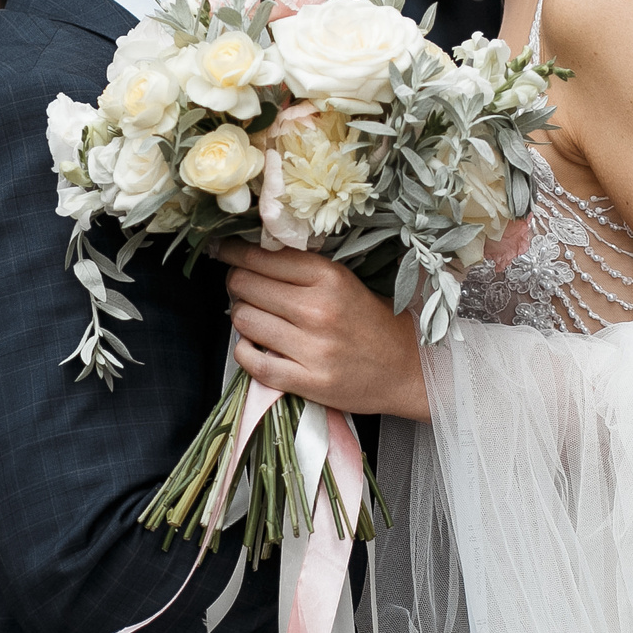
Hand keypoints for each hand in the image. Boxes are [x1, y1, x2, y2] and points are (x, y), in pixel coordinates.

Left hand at [216, 242, 429, 420]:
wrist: (407, 368)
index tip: (224, 251)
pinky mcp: (308, 381)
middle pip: (245, 285)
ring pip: (243, 320)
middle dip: (236, 283)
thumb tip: (248, 255)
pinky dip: (244, 351)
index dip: (234, 252)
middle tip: (242, 287)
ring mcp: (312, 348)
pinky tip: (254, 346)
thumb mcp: (344, 281)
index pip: (261, 256)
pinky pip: (252, 361)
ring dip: (240, 316)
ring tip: (254, 317)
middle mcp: (318, 310)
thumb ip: (301, 269)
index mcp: (329, 277)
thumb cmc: (371, 321)